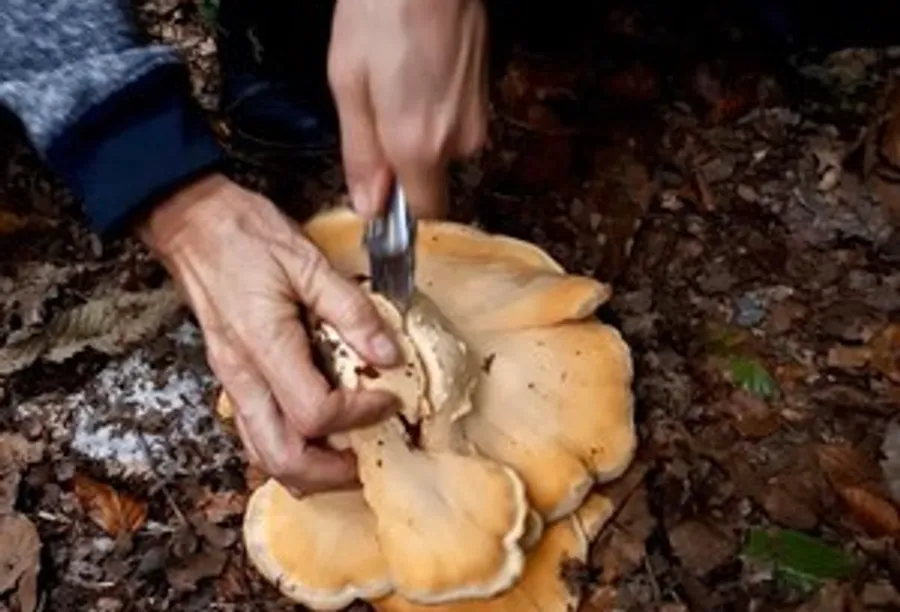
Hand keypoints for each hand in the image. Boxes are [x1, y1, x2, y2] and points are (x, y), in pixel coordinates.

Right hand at [138, 173, 400, 494]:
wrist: (191, 224)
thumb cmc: (242, 235)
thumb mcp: (306, 262)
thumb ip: (350, 310)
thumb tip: (388, 353)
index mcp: (263, 346)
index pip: (314, 413)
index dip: (359, 415)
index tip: (388, 398)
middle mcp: (242, 376)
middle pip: (281, 459)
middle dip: (330, 473)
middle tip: (369, 459)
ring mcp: (233, 381)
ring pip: (262, 455)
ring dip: (308, 470)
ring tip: (346, 457)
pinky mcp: (232, 378)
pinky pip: (256, 433)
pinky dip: (289, 448)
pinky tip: (316, 434)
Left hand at [327, 0, 488, 219]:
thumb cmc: (381, 14)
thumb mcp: (349, 84)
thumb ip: (361, 155)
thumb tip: (369, 207)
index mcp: (419, 146)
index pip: (423, 215)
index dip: (399, 212)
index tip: (379, 198)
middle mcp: (458, 141)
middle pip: (429, 178)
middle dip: (400, 161)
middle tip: (375, 112)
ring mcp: (478, 116)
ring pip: (441, 148)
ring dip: (416, 131)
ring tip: (395, 81)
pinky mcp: (485, 94)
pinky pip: (453, 121)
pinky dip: (432, 108)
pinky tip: (416, 70)